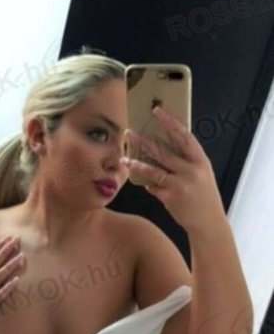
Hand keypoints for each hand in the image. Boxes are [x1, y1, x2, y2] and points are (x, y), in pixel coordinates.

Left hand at [122, 106, 225, 233]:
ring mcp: (180, 184)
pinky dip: (148, 184)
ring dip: (137, 164)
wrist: (209, 222)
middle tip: (130, 132)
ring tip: (124, 158)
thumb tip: (162, 151)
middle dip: (144, 141)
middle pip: (164, 151)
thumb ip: (185, 162)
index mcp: (201, 161)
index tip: (158, 111)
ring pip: (154, 170)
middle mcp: (191, 170)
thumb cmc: (204, 197)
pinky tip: (144, 183)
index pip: (184, 136)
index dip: (170, 122)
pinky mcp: (171, 197)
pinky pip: (153, 187)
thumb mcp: (201, 175)